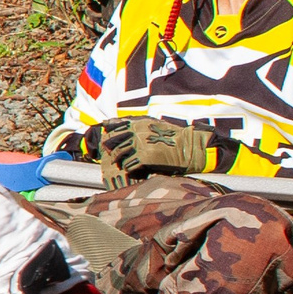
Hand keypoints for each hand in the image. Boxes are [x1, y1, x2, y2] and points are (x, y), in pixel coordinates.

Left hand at [97, 118, 217, 187]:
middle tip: (109, 156)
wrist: (189, 147)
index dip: (106, 134)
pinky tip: (134, 170)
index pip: (113, 127)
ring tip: (123, 164)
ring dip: (119, 161)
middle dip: (109, 149)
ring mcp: (139, 145)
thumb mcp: (154, 125)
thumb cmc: (172, 138)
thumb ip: (137, 126)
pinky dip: (129, 169)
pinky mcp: (144, 158)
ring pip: (118, 155)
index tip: (103, 141)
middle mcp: (136, 132)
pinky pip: (128, 166)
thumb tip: (116, 125)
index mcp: (138, 123)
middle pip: (111, 141)